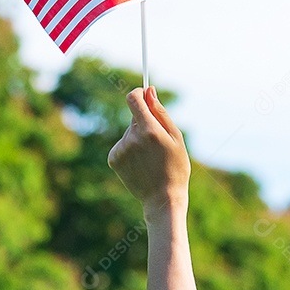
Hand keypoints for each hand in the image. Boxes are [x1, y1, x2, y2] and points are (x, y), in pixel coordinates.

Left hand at [107, 86, 190, 218]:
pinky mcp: (113, 158)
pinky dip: (130, 149)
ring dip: (138, 138)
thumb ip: (161, 112)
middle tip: (157, 143)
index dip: (138, 94)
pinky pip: (122, 145)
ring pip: (129, 133)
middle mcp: (131, 138)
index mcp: (149, 130)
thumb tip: (149, 91)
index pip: (133, 99)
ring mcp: (120, 149)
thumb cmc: (175, 167)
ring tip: (150, 158)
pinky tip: (140, 163)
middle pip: (134, 118)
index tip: (144, 96)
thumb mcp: (176, 138)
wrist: (162, 199)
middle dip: (144, 123)